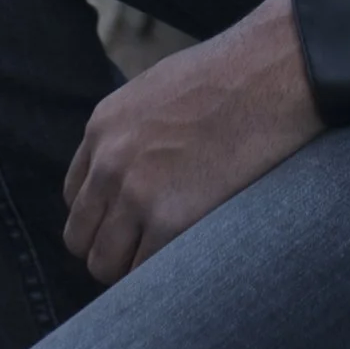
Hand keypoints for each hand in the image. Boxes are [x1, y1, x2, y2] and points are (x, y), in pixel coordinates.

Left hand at [64, 0, 322, 284]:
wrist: (272, 73)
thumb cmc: (232, 76)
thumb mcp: (160, 91)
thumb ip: (135, 131)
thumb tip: (138, 167)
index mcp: (103, 128)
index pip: (76, 196)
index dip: (104, 216)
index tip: (131, 224)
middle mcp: (108, 162)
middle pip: (81, 237)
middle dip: (111, 248)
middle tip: (151, 249)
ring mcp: (135, 193)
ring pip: (105, 263)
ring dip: (133, 269)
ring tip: (172, 260)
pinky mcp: (169, 219)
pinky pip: (146, 272)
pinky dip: (164, 276)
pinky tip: (189, 261)